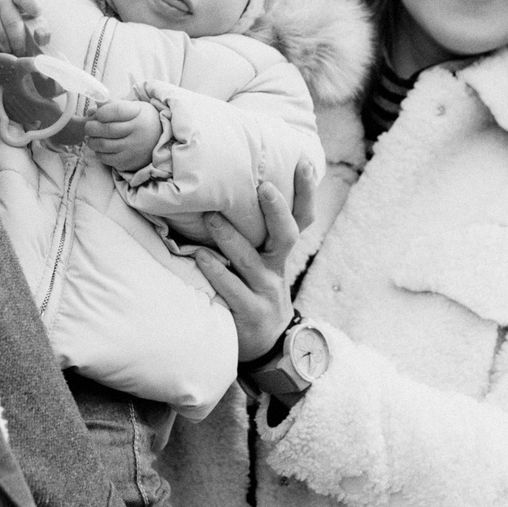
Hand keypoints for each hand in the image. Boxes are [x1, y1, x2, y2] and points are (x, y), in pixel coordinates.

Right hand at [0, 0, 47, 62]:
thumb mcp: (24, 10)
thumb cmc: (12, 14)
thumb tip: (42, 39)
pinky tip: (4, 56)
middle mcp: (1, 1)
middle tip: (25, 55)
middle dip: (20, 43)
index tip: (38, 13)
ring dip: (10, 50)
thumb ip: (35, 22)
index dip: (31, 4)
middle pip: (12, 23)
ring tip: (16, 57)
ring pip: (0, 36)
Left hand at [84, 99, 161, 173]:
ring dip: (92, 140)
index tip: (98, 114)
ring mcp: (133, 148)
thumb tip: (91, 111)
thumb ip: (112, 105)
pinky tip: (100, 148)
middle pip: (107, 129)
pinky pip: (106, 158)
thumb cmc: (142, 120)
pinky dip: (98, 152)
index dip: (102, 112)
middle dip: (91, 127)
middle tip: (88, 126)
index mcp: (139, 115)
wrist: (159, 141)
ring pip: (103, 144)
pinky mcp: (128, 162)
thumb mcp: (133, 107)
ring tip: (91, 137)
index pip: (116, 110)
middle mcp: (138, 132)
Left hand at [183, 161, 318, 361]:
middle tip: (264, 186)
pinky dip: (215, 271)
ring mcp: (264, 292)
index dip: (307, 191)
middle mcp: (277, 269)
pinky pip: (230, 288)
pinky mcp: (248, 312)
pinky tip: (200, 257)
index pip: (302, 217)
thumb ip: (259, 233)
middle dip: (277, 210)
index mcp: (282, 252)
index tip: (304, 163)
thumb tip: (241, 188)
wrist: (268, 344)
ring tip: (210, 217)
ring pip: (249, 260)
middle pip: (286, 235)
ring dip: (229, 236)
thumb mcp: (267, 262)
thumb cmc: (258, 291)